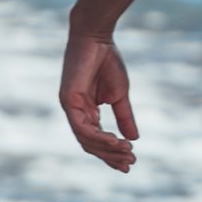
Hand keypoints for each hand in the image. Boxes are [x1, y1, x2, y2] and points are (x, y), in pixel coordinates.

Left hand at [61, 24, 138, 172]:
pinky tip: (114, 140)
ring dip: (107, 149)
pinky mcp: (68, 101)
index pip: (96, 140)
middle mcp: (76, 113)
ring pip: (86, 140)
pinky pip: (82, 127)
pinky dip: (98, 137)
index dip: (112, 154)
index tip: (130, 164)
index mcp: (86, 111)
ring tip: (126, 152)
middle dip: (111, 156)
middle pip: (91, 144)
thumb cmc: (107, 61)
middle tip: (130, 163)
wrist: (96, 37)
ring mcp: (70, 108)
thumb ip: (124, 117)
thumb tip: (134, 139)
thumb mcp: (119, 95)